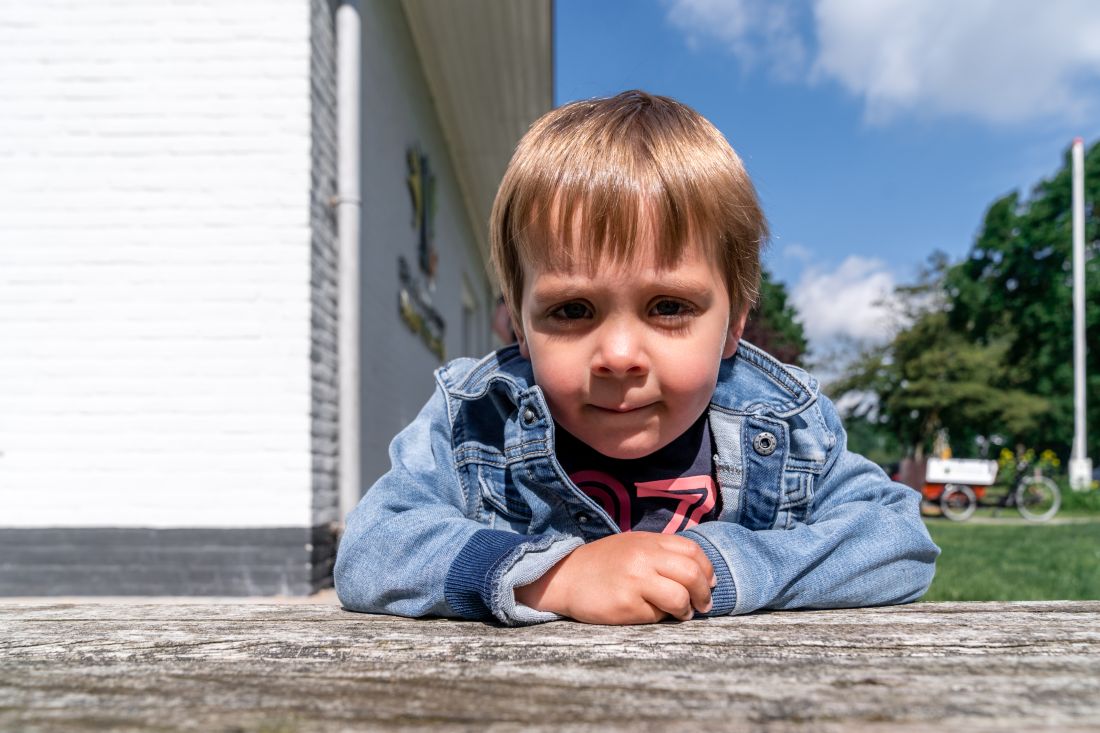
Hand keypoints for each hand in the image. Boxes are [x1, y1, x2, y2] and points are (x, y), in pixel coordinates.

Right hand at [515, 533, 715, 624]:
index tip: (709, 582)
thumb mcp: (633, 546)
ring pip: (679, 597)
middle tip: (704, 604)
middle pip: (692, 574)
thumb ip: (662, 553)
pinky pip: (656, 616)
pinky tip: (648, 614)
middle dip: (704, 593)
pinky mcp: (625, 605)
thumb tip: (699, 574)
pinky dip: (659, 618)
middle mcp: (644, 558)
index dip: (707, 569)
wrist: (564, 576)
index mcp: (648, 541)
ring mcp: (635, 581)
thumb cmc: (602, 564)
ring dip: (687, 610)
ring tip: (682, 613)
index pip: (693, 551)